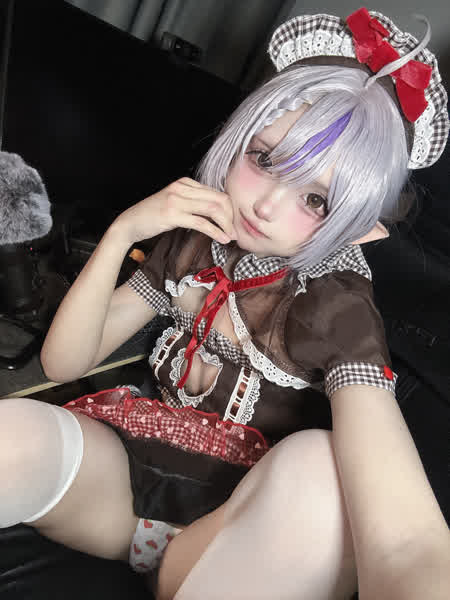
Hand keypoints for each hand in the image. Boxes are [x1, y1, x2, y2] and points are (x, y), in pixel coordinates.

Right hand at [112, 178, 235, 245]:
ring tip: (231, 236)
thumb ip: (192, 202)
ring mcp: (177, 200)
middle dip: (231, 217)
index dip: (229, 209)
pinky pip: (202, 223)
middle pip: (219, 199)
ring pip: (213, 209)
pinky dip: (216, 232)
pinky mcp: (173, 215)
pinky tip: (222, 239)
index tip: (233, 223)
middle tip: (234, 232)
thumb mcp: (175, 202)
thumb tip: (216, 212)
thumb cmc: (152, 215)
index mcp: (185, 183)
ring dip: (226, 225)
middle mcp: (182, 188)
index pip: (217, 193)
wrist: (129, 223)